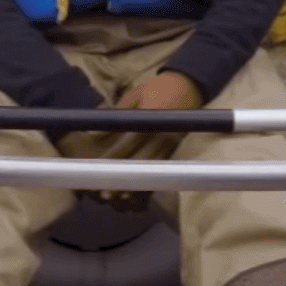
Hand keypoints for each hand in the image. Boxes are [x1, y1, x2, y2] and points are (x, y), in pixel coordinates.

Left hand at [86, 73, 202, 211]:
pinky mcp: (176, 149)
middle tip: (105, 192)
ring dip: (136, 185)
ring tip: (119, 199)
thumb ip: (118, 112)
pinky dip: (150, 182)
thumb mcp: (136, 94)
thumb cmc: (158, 88)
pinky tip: (137, 195)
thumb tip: (95, 131)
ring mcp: (173, 142)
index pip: (131, 139)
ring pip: (152, 169)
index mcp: (153, 116)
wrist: (190, 86)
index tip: (99, 167)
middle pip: (142, 158)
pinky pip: (162, 169)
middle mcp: (164, 132)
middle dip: (123, 176)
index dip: (115, 154)